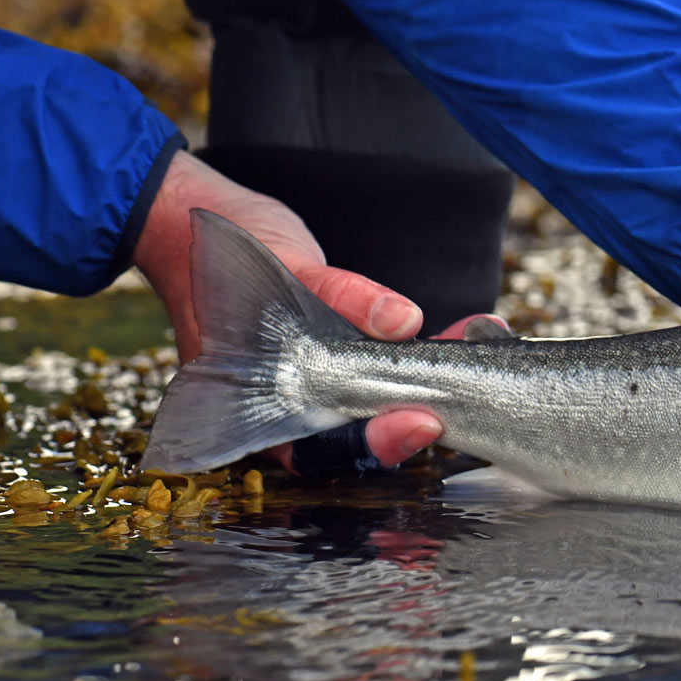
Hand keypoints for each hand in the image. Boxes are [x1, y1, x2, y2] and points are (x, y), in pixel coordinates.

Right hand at [133, 151, 444, 466]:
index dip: (379, 442)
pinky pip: (398, 361)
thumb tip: (399, 321)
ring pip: (392, 398)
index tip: (419, 422)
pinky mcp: (356, 348)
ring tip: (477, 349)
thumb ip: (335, 295)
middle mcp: (305, 404)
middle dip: (420, 420)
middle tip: (456, 399)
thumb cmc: (221, 261)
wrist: (203, 232)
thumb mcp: (277, 268)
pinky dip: (437, 348)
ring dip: (440, 380)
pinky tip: (474, 330)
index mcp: (269, 410)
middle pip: (370, 433)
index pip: (331, 448)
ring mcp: (331, 378)